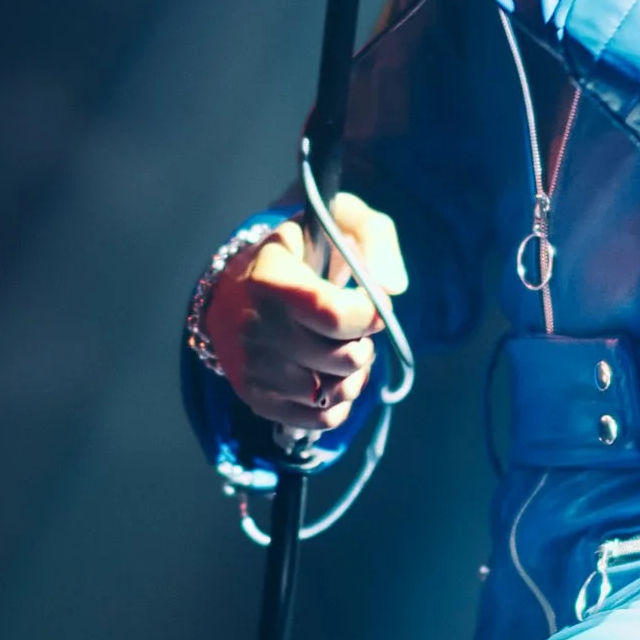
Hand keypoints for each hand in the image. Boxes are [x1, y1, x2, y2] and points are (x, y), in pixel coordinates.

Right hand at [206, 193, 408, 433]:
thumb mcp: (341, 220)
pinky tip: (333, 377)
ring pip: (332, 394)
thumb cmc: (306, 251)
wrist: (246, 283)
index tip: (369, 300)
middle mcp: (254, 325)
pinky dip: (339, 403)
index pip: (334, 315)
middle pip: (341, 359)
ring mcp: (252, 366)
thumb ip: (376, 237)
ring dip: (353, 375)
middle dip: (364, 344)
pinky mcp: (256, 397)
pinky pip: (319, 419)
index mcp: (270, 277)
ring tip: (344, 349)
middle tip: (355, 327)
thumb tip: (393, 288)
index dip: (368, 314)